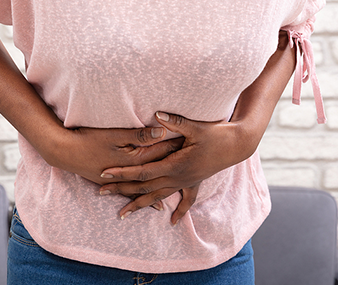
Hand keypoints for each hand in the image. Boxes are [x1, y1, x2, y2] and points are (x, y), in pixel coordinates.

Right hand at [46, 125, 184, 186]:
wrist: (64, 152)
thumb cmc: (88, 140)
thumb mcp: (115, 135)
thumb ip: (139, 135)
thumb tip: (161, 131)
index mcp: (132, 159)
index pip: (159, 152)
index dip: (173, 146)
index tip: (189, 142)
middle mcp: (129, 172)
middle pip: (156, 169)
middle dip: (172, 164)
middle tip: (190, 161)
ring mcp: (120, 180)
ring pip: (148, 185)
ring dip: (164, 185)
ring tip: (186, 190)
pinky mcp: (112, 182)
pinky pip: (135, 193)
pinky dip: (148, 199)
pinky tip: (157, 206)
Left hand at [98, 112, 261, 224]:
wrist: (237, 145)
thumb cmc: (216, 134)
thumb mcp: (195, 127)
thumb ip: (174, 122)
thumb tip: (157, 115)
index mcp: (175, 165)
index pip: (142, 171)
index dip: (122, 173)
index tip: (105, 173)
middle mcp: (178, 178)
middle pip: (144, 187)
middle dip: (121, 190)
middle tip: (100, 193)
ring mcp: (186, 182)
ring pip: (157, 197)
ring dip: (138, 205)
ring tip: (121, 215)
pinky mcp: (194, 182)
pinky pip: (184, 200)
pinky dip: (178, 211)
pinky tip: (172, 222)